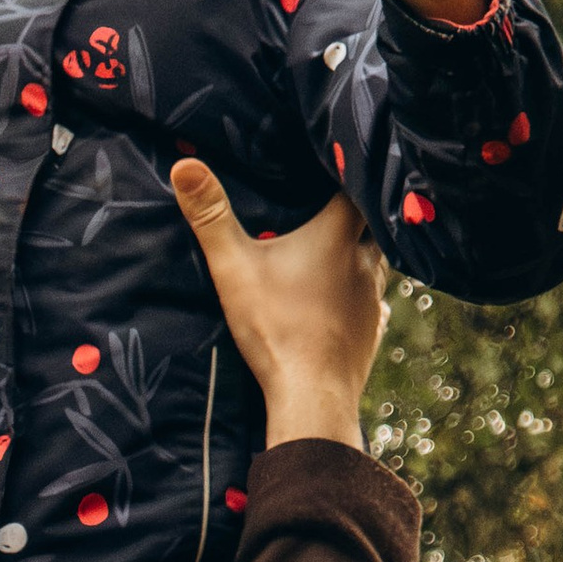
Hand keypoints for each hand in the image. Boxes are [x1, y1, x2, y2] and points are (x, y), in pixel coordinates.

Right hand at [173, 164, 384, 452]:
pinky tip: (347, 301)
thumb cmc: (275, 328)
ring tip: (339, 251)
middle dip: (355, 215)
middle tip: (331, 208)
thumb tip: (184, 165)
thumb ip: (210, 216)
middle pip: (371, 224)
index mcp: (336, 236)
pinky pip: (374, 303)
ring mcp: (372, 299)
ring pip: (377, 263)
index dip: (343, 174)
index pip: (353, 188)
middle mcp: (365, 262)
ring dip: (361, 255)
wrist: (311, 397)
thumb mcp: (233, 267)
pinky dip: (362, 296)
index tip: (330, 166)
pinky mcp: (371, 333)